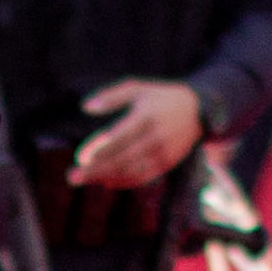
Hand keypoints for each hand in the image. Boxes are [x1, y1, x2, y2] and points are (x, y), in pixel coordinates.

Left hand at [68, 79, 204, 187]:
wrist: (199, 109)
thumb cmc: (160, 97)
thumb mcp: (138, 88)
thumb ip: (111, 96)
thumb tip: (85, 107)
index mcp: (146, 116)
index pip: (118, 137)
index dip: (98, 149)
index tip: (79, 157)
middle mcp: (155, 136)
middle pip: (120, 158)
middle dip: (95, 170)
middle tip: (72, 177)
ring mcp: (163, 152)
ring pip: (130, 170)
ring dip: (105, 177)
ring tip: (85, 179)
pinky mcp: (168, 162)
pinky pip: (143, 176)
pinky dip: (124, 181)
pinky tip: (107, 182)